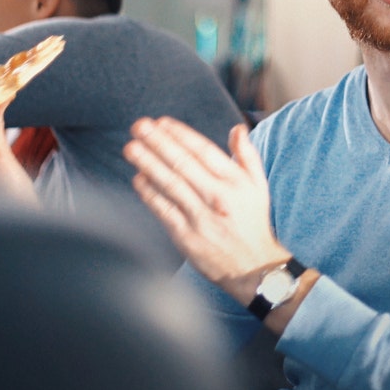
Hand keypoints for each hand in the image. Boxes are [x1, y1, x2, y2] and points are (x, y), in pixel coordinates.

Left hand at [123, 118, 290, 305]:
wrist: (253, 267)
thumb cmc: (253, 221)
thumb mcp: (258, 186)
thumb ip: (247, 155)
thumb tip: (237, 128)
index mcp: (235, 182)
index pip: (204, 151)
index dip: (181, 135)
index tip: (162, 122)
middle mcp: (218, 197)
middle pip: (183, 164)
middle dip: (158, 143)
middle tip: (139, 126)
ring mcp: (201, 217)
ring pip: (170, 184)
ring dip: (148, 164)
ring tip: (131, 148)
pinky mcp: (186, 236)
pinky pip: (164, 210)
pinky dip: (150, 194)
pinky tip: (138, 178)